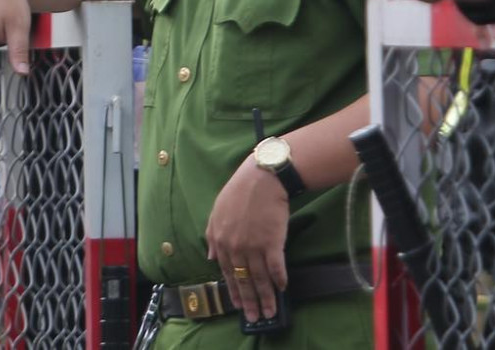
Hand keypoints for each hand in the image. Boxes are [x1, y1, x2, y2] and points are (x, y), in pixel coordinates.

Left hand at [205, 154, 290, 321]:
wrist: (262, 178)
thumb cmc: (239, 191)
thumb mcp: (217, 211)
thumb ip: (212, 236)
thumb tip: (211, 257)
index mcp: (220, 240)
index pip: (227, 272)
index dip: (234, 291)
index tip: (238, 305)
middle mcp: (235, 247)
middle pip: (243, 280)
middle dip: (249, 301)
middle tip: (254, 317)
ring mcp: (253, 245)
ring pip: (259, 278)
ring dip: (266, 297)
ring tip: (270, 311)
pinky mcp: (272, 242)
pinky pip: (276, 266)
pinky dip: (279, 279)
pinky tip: (282, 288)